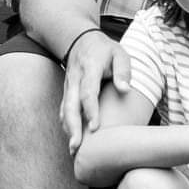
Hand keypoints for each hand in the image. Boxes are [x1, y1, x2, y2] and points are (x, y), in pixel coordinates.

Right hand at [61, 29, 132, 151]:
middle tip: (77, 146)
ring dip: (68, 129)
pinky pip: (63, 110)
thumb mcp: (119, 53)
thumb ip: (123, 71)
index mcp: (89, 69)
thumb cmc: (105, 49)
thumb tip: (125, 89)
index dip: (90, 110)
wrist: (80, 39)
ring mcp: (68, 86)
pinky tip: (72, 139)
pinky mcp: (67, 92)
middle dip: (73, 127)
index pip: (88, 92)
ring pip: (64, 110)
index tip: (95, 126)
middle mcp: (75, 79)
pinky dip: (66, 125)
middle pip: (70, 105)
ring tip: (74, 149)